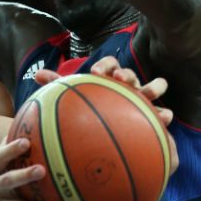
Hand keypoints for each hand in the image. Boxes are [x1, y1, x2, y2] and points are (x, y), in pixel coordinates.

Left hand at [35, 56, 178, 174]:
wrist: (115, 135)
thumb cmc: (93, 113)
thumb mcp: (76, 100)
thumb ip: (59, 86)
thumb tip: (37, 74)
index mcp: (108, 80)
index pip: (108, 65)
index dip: (104, 66)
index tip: (94, 73)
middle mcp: (127, 87)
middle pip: (130, 75)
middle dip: (126, 74)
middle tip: (118, 79)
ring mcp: (143, 100)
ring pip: (155, 86)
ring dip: (153, 86)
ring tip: (148, 94)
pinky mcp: (155, 117)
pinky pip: (163, 114)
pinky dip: (164, 114)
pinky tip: (164, 119)